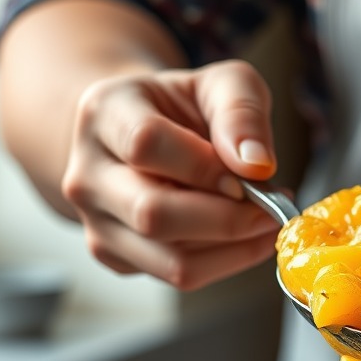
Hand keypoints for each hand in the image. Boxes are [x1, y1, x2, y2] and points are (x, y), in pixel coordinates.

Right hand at [62, 58, 281, 289]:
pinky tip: (245, 235)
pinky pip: (180, 276)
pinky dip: (226, 261)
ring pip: (173, 261)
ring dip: (236, 247)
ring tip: (266, 220)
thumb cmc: (183, 108)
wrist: (142, 134)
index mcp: (103, 113)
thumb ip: (241, 111)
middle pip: (154, 215)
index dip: (205, 167)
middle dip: (229, 219)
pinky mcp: (118, 259)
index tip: (254, 173)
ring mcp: (97, 224)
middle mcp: (87, 174)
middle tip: (272, 208)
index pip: (146, 145)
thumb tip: (257, 165)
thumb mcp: (220, 84)